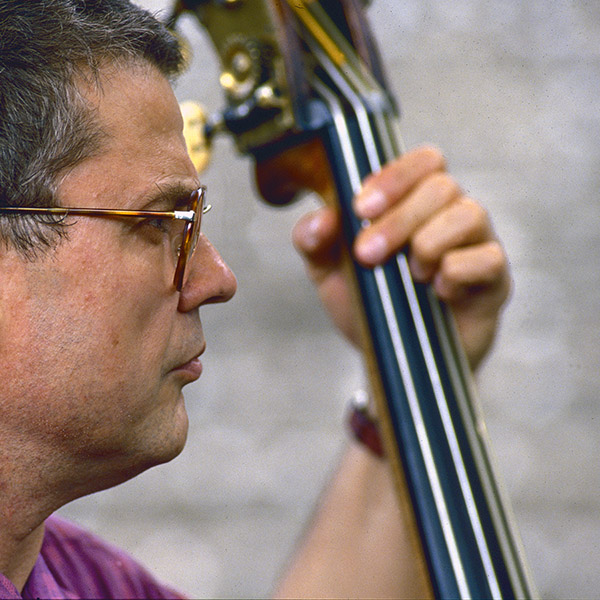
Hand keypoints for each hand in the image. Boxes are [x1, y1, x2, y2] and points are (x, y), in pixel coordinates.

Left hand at [292, 146, 510, 368]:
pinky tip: (438, 290)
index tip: (361, 208)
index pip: (424, 162)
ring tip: (411, 273)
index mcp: (415, 203)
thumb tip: (320, 220)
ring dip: (430, 242)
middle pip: (442, 186)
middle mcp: (450, 216)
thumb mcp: (330, 274)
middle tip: (367, 253)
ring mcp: (476, 245)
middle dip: (399, 219)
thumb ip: (316, 242)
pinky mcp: (493, 281)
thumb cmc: (370, 305)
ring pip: (469, 214)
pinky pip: (490, 258)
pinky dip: (458, 270)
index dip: (395, 176)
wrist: (395, 356)